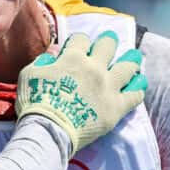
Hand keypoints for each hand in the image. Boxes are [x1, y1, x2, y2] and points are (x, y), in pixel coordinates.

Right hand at [15, 31, 145, 154]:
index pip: (81, 40)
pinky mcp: (116, 107)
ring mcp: (108, 87)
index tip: (79, 45)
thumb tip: (54, 55)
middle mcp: (94, 68)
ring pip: (127, 67)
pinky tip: (140, 85)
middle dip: (108, 42)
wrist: (49, 129)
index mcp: (73, 58)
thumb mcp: (29, 75)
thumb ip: (43, 61)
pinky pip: (134, 95)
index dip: (80, 41)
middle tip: (110, 41)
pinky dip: (138, 89)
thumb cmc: (35, 102)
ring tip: (135, 58)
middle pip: (108, 46)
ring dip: (131, 61)